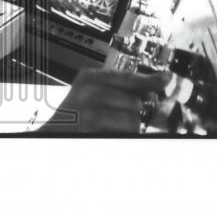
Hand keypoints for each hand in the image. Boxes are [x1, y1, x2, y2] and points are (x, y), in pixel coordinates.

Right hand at [39, 69, 172, 133]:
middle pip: (135, 101)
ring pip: (132, 120)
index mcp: (89, 78)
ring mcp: (89, 112)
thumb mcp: (91, 94)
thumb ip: (120, 88)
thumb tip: (153, 85)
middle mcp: (88, 92)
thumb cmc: (74, 117)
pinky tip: (106, 134)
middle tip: (116, 118)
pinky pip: (124, 135)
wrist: (49, 136)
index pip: (128, 77)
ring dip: (128, 129)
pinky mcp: (92, 131)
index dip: (150, 79)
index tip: (166, 78)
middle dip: (133, 113)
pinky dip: (122, 137)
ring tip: (108, 128)